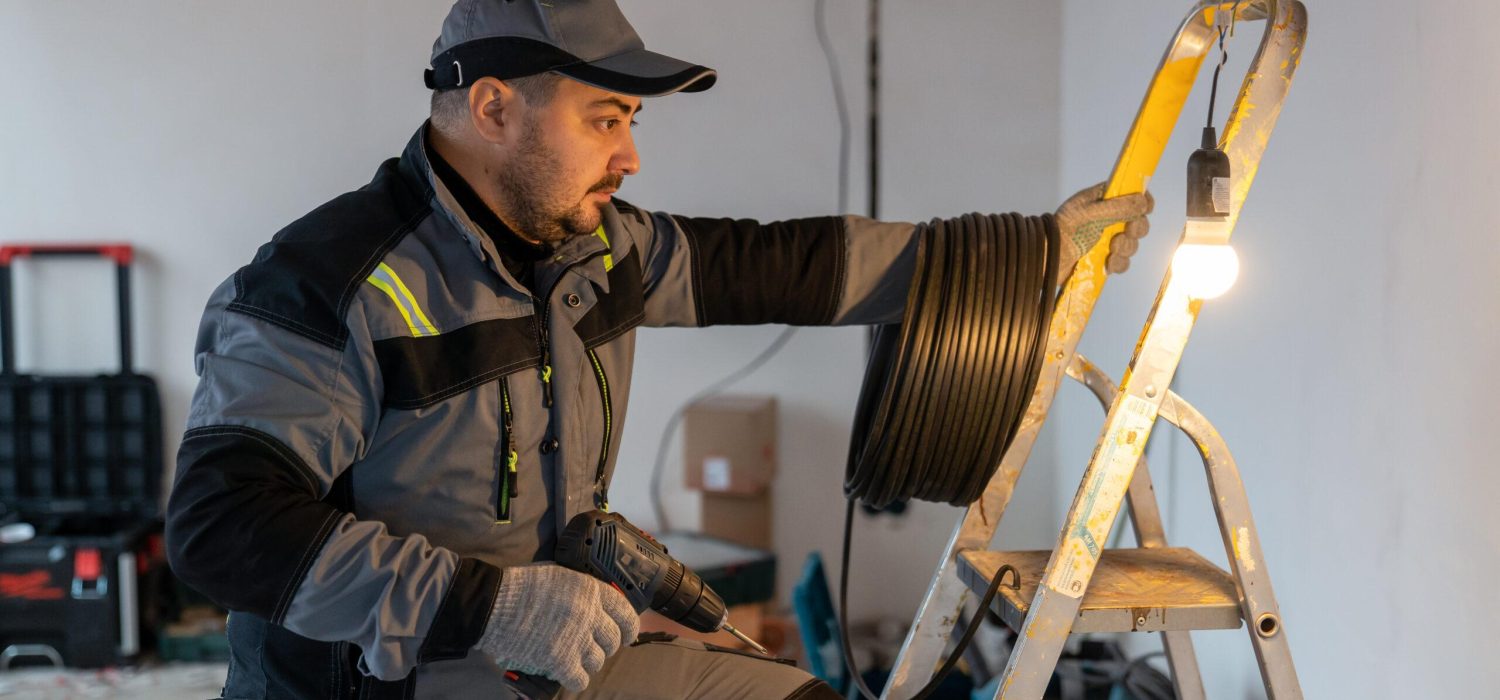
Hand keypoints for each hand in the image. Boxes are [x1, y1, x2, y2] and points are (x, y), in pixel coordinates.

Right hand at [475, 562, 638, 691]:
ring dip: (588, 662)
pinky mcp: (559, 660)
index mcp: (591, 590)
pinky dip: (574, 678)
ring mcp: (576, 638)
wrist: (494, 603)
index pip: (626, 613)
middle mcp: (589, 614)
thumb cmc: (522, 587)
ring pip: (598, 661)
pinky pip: (580, 679)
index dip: (629, 627)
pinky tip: (566, 672)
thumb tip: (599, 605)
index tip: (626, 635)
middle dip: (605, 646)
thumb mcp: (561, 575)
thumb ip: (583, 589)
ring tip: (573, 657)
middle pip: (613, 640)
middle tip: (591, 647)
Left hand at [1053, 183, 1153, 275]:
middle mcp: (1108, 218)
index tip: (1145, 209)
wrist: (1049, 257)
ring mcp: (1107, 240)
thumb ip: (1119, 206)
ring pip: (1132, 243)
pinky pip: (1123, 262)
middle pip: (1138, 221)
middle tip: (1125, 231)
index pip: (1132, 196)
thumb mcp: (1092, 212)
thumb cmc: (1066, 229)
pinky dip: (1118, 263)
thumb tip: (1143, 201)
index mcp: (1104, 200)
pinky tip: (1108, 263)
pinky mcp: (1104, 259)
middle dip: (1136, 228)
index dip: (1142, 201)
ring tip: (1111, 249)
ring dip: (1125, 247)